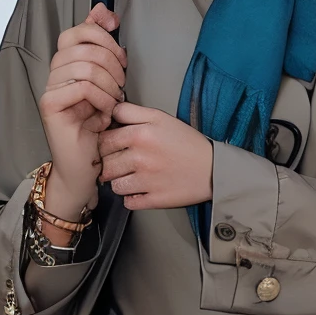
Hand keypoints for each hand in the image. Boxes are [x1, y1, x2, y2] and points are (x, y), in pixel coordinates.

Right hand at [38, 3, 126, 217]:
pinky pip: (82, 87)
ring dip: (109, 83)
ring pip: (84, 65)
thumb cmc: (97, 129)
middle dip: (112, 61)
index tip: (121, 52)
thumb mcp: (108, 84)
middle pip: (82, 45)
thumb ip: (103, 47)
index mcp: (66, 65)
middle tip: (121, 83)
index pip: (77, 31)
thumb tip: (102, 11)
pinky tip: (105, 112)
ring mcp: (50, 89)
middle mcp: (54, 74)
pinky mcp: (50, 106)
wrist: (85, 167)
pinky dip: (102, 97)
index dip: (100, 32)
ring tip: (114, 101)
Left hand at [98, 104, 213, 210]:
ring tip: (133, 176)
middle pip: (105, 165)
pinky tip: (142, 189)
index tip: (114, 146)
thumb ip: (131, 112)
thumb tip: (109, 112)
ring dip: (120, 182)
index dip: (106, 144)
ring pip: (114, 186)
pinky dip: (132, 198)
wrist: (213, 168)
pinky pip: (128, 202)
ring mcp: (145, 181)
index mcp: (139, 135)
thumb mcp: (160, 117)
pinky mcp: (153, 200)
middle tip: (124, 162)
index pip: (102, 141)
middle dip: (111, 163)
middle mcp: (139, 158)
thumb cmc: (187, 142)